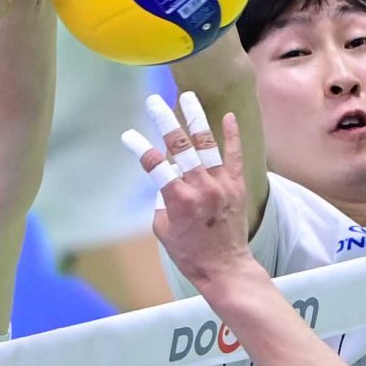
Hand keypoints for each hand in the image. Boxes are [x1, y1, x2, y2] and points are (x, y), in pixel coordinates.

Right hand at [122, 92, 254, 293]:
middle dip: (165, 121)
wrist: (225, 267)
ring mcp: (221, 185)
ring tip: (188, 97)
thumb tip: (166, 182)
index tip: (128, 136)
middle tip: (154, 102)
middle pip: (180, 147)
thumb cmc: (190, 253)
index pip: (155, 166)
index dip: (139, 149)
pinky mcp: (237, 186)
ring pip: (207, 144)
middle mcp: (200, 188)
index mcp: (178, 200)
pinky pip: (235, 156)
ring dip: (196, 118)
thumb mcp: (163, 230)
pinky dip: (232, 135)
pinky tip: (229, 116)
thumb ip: (163, 201)